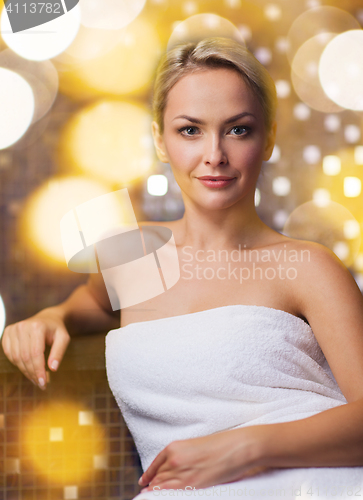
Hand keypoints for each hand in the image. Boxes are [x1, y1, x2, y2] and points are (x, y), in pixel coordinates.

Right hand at [1, 308, 69, 389]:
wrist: (47, 318)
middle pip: (25, 357)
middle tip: (41, 383)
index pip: (36, 354)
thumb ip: (59, 352)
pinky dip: (18, 363)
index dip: (38, 370)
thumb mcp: (63, 338)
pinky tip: (27, 367)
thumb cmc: (56, 329)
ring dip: (25, 371)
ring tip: (35, 377)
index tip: (43, 383)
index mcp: (37, 327)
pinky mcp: (7, 333)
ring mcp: (13, 329)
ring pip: (16, 358)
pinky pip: (9, 354)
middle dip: (33, 373)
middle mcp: (22, 327)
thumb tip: (53, 368)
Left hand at [138, 426, 270, 490]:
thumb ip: (182, 456)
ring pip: (162, 485)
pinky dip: (163, 494)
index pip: (156, 464)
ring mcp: (182, 473)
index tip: (144, 481)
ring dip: (155, 491)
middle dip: (151, 484)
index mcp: (174, 447)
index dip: (148, 474)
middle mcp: (174, 460)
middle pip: (157, 477)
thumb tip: (174, 468)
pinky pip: (171, 492)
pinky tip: (158, 497)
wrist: (236, 447)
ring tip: (148, 496)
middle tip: (146, 491)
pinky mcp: (192, 484)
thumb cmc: (220, 445)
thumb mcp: (195, 446)